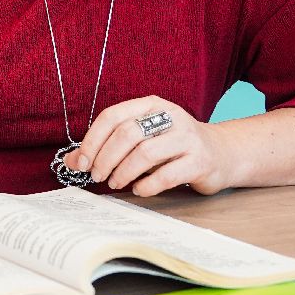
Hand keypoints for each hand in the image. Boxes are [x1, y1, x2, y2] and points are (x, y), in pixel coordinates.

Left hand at [61, 96, 233, 195]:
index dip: (92, 140)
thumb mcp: (142, 139)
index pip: (112, 116)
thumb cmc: (173, 147)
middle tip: (97, 176)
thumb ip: (107, 147)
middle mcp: (170, 116)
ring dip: (123, 172)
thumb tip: (71, 162)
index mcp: (151, 105)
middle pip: (127, 134)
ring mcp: (187, 138)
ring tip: (115, 183)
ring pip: (145, 153)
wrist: (223, 153)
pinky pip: (166, 175)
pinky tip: (138, 190)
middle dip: (105, 158)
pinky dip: (146, 186)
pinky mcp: (200, 161)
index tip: (81, 162)